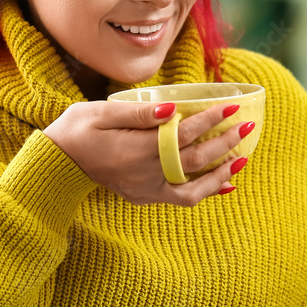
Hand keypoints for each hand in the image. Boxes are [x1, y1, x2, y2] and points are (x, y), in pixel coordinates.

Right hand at [42, 100, 249, 206]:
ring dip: (221, 173)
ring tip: (243, 158)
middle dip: (225, 143)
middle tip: (247, 126)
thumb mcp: (103, 111)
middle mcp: (145, 174)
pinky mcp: (144, 196)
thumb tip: (173, 109)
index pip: (183, 135)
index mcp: (136, 149)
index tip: (230, 106)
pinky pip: (181, 199)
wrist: (58, 162)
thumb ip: (140, 112)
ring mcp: (146, 189)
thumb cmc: (78, 129)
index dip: (209, 120)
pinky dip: (205, 192)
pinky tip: (224, 183)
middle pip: (195, 161)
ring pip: (194, 188)